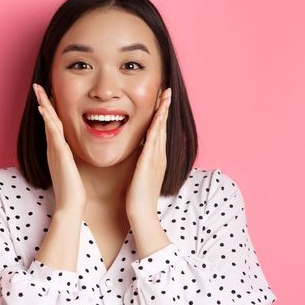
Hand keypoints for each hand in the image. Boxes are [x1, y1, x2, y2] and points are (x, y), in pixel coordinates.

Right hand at [32, 83, 86, 211]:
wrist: (71, 204)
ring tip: (39, 90)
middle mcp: (54, 148)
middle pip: (47, 120)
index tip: (46, 95)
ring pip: (48, 123)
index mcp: (57, 150)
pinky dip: (49, 121)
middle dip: (42, 102)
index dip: (49, 109)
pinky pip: (53, 134)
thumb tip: (71, 155)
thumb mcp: (71, 169)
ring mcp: (55, 150)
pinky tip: (45, 110)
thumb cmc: (73, 190)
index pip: (52, 125)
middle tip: (37, 86)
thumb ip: (70, 159)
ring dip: (44, 106)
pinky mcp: (60, 155)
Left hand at [126, 87, 171, 216]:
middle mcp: (159, 156)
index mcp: (157, 159)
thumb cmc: (138, 199)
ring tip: (165, 95)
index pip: (160, 132)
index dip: (161, 116)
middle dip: (165, 108)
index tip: (161, 101)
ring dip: (163, 111)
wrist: (141, 214)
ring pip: (161, 129)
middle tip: (166, 91)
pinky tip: (158, 114)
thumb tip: (137, 156)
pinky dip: (157, 125)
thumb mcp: (140, 177)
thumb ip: (140, 165)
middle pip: (163, 127)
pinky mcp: (150, 162)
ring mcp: (156, 159)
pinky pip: (154, 139)